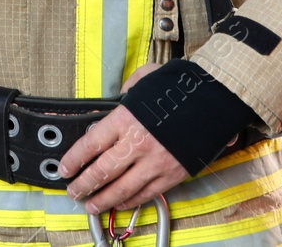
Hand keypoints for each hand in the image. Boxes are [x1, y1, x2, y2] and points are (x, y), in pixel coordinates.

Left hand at [58, 65, 185, 215]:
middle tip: (73, 191)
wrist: (216, 99)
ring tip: (90, 204)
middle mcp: (137, 143)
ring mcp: (155, 162)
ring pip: (122, 188)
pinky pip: (146, 193)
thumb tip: (118, 97)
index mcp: (126, 119)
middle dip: (83, 185)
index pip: (90, 145)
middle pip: (102, 171)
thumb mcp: (146, 78)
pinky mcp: (172, 174)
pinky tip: (119, 203)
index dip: (74, 160)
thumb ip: (128, 89)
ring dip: (103, 199)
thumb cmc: (181, 87)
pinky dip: (130, 201)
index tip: (65, 168)